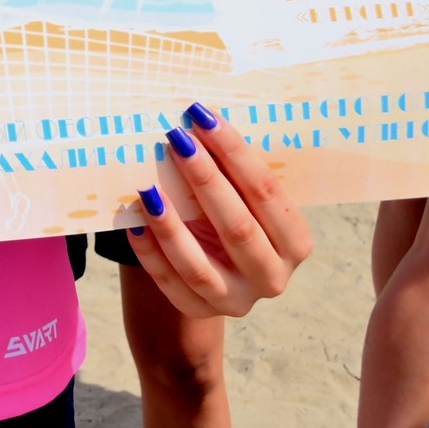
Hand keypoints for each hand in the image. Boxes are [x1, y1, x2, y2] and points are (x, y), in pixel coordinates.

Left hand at [126, 104, 312, 317]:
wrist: (222, 269)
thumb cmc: (234, 213)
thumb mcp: (244, 197)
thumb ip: (232, 170)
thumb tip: (196, 119)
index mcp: (295, 241)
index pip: (266, 191)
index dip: (235, 152)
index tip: (203, 118)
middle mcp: (273, 276)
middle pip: (237, 227)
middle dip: (204, 179)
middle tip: (175, 139)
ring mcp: (237, 300)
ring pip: (199, 265)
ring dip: (170, 225)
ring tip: (146, 188)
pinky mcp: (201, 310)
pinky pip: (170, 283)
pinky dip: (150, 253)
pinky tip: (133, 223)